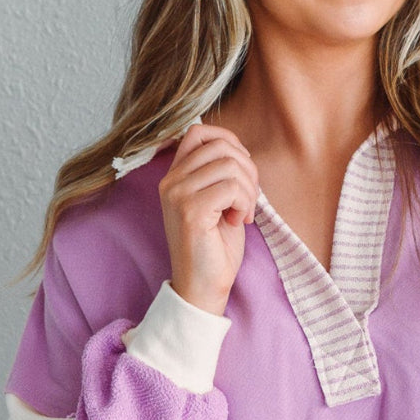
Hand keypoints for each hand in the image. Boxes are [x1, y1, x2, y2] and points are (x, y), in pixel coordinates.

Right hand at [158, 122, 259, 314]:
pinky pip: (232, 187)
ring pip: (230, 165)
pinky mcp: (191, 211)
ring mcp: (178, 195)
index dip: (230, 142)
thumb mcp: (217, 203)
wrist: (202, 288)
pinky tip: (239, 221)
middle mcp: (171, 182)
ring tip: (243, 214)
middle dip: (248, 170)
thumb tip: (238, 150)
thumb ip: (219, 174)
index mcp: (174, 177)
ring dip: (249, 190)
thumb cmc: (214, 249)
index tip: (243, 173)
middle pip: (221, 145)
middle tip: (249, 200)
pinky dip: (245, 203)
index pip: (200, 132)